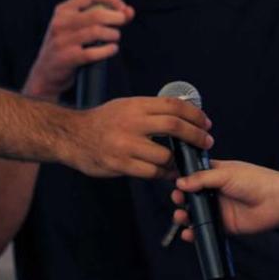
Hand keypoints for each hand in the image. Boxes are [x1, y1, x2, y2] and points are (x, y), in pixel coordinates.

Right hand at [24, 0, 132, 99]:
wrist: (45, 74)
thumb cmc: (67, 46)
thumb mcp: (78, 27)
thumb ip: (103, 15)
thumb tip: (129, 11)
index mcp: (63, 10)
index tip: (120, 7)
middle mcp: (61, 22)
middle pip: (97, 13)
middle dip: (117, 17)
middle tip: (122, 23)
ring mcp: (62, 41)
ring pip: (97, 32)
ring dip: (113, 34)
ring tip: (115, 37)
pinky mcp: (67, 58)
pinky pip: (93, 52)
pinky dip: (108, 50)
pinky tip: (111, 49)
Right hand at [64, 96, 210, 178]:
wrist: (72, 136)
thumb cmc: (102, 121)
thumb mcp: (125, 106)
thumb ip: (150, 110)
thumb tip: (180, 114)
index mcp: (135, 105)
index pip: (173, 105)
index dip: (194, 114)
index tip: (205, 123)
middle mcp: (132, 122)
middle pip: (174, 126)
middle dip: (195, 136)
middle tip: (206, 142)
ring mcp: (125, 144)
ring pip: (165, 154)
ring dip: (179, 161)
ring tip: (185, 162)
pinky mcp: (120, 164)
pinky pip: (151, 172)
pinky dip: (164, 174)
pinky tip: (168, 173)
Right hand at [169, 160, 278, 237]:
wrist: (277, 201)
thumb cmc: (257, 181)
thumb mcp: (226, 174)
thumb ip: (202, 179)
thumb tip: (180, 182)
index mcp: (216, 174)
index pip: (194, 175)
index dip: (182, 180)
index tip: (173, 183)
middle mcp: (217, 191)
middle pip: (192, 196)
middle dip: (182, 199)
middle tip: (178, 200)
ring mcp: (221, 209)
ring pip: (197, 214)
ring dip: (186, 216)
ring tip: (181, 217)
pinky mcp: (226, 225)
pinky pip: (207, 230)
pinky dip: (196, 233)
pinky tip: (189, 233)